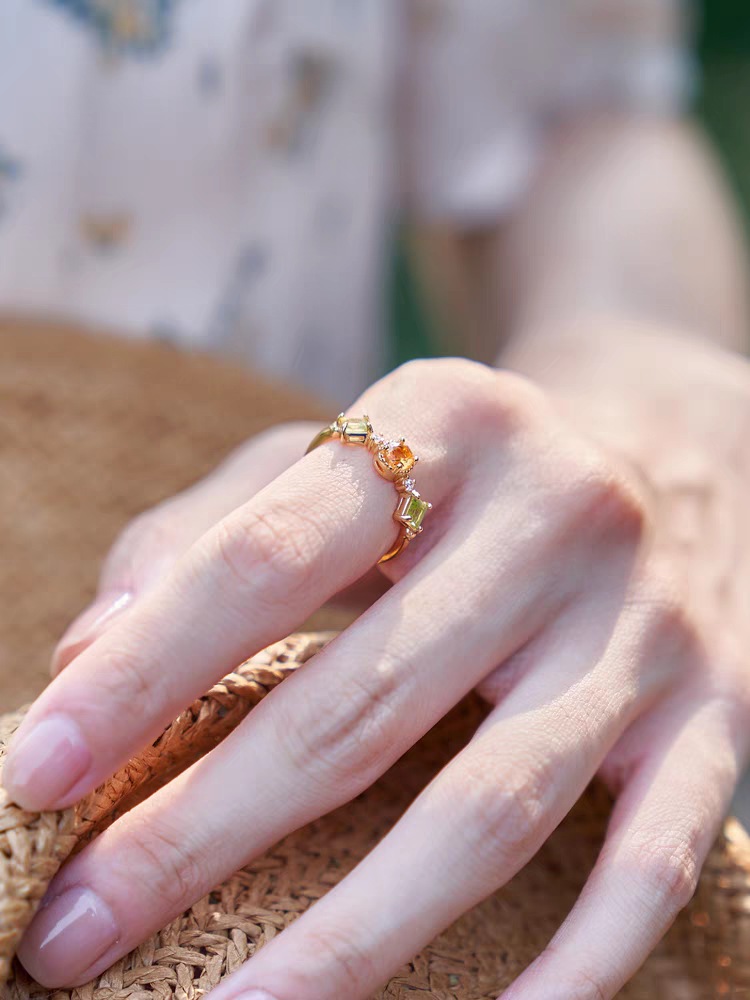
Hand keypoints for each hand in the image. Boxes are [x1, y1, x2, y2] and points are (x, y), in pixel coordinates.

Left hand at [8, 343, 749, 998]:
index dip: (144, 671)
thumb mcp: (338, 461)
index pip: (269, 556)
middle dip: (205, 833)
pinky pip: (648, 862)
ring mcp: (645, 622)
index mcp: (444, 423)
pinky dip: (566, 972)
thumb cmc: (457, 478)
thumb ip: (207, 537)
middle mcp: (558, 512)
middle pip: (365, 703)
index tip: (36, 776)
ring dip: (350, 940)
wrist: (663, 458)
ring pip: (491, 805)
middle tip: (79, 932)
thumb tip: (85, 658)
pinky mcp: (713, 711)